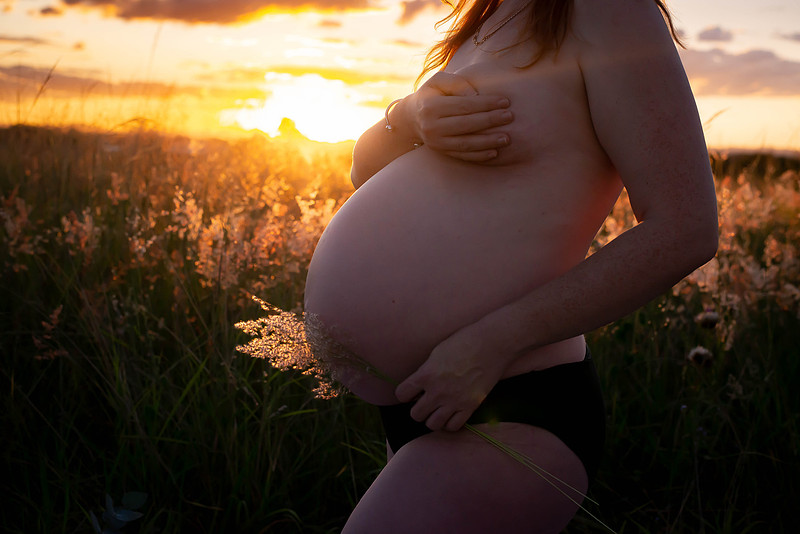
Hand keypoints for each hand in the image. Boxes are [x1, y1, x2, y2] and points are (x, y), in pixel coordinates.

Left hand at [394, 325, 513, 431]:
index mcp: (426, 374)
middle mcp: (437, 391)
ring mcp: (454, 401)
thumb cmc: (463, 342)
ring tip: (437, 410)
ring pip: (432, 425)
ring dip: (432, 418)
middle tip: (425, 401)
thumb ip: (426, 371)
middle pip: (415, 414)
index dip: (404, 393)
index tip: (411, 392)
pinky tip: (451, 413)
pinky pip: (453, 426)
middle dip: (418, 409)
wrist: (491, 344)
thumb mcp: (437, 353)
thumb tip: (419, 386)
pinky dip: (449, 423)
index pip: (402, 394)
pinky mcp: (470, 406)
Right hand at [406, 72, 513, 161]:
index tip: (505, 101)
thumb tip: (476, 96)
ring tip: (507, 138)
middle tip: (510, 117)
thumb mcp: (439, 81)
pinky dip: (479, 155)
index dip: (486, 103)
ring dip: (488, 142)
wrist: (411, 117)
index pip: (464, 105)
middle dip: (490, 121)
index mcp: (431, 106)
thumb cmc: (432, 94)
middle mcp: (431, 126)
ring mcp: (436, 142)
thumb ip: (458, 83)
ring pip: (466, 143)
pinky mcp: (441, 152)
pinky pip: (462, 155)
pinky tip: (494, 152)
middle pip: (467, 124)